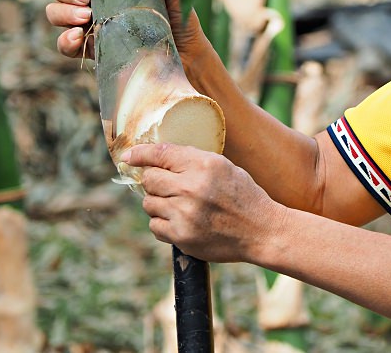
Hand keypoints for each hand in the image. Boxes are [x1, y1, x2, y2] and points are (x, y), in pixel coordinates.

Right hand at [46, 0, 209, 63]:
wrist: (185, 57)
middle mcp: (95, 1)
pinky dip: (64, 40)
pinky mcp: (90, 50)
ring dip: (63, 12)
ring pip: (55, 12)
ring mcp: (89, 25)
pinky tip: (77, 37)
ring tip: (86, 17)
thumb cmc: (180, 21)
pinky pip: (65, 45)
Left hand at [122, 143, 285, 262]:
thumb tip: (157, 158)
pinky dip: (163, 223)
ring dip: (158, 203)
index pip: (161, 154)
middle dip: (154, 180)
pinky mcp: (182, 237)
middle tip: (167, 185)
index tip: (129, 155)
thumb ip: (192, 161)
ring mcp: (185, 214)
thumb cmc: (243, 196)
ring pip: (148, 203)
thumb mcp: (223, 167)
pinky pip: (155, 226)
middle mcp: (192, 187)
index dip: (140, 153)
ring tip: (179, 205)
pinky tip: (181, 221)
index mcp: (204, 165)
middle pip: (149, 179)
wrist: (261, 231)